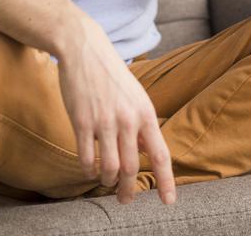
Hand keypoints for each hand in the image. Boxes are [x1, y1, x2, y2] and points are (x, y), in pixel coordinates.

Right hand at [56, 16, 175, 204]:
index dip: (166, 181)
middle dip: (129, 190)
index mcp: (146, 114)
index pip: (160, 155)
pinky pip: (86, 157)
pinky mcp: (81, 121)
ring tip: (107, 182)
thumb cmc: (112, 76)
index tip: (168, 201)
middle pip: (132, 167)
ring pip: (109, 167)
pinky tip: (89, 170)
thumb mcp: (136, 97)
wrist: (85, 50)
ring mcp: (104, 121)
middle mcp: (128, 120)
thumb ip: (142, 126)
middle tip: (126, 200)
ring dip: (108, 180)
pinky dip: (88, 169)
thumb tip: (148, 152)